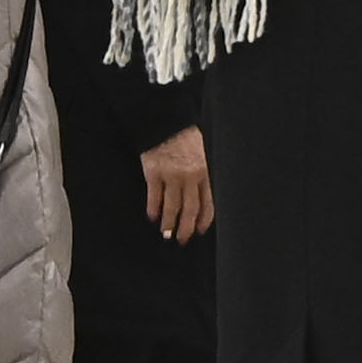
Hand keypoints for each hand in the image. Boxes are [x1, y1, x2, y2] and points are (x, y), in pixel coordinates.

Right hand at [139, 128, 213, 243]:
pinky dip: (153, 210)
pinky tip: (153, 217)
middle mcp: (189, 177)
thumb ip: (206, 174)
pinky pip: (154, 197)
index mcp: (205, 172)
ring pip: (171, 207)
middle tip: (183, 240)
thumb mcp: (204, 154)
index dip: (204, 220)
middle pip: (189, 209)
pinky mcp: (153, 174)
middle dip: (186, 228)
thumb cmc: (187, 138)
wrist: (165, 122)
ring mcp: (171, 176)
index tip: (199, 231)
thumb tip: (207, 197)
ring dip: (169, 223)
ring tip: (166, 233)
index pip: (208, 203)